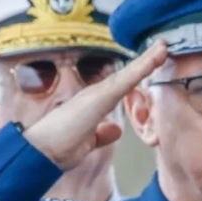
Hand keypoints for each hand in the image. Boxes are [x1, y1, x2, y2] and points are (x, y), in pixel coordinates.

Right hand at [21, 41, 167, 169]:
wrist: (38, 153)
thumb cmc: (57, 148)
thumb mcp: (86, 142)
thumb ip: (100, 134)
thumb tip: (114, 130)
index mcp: (94, 104)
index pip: (121, 87)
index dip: (137, 74)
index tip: (153, 62)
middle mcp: (95, 94)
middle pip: (126, 76)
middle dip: (145, 61)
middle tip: (162, 46)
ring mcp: (97, 95)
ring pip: (127, 75)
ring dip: (146, 61)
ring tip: (162, 47)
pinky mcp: (99, 98)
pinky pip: (125, 81)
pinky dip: (141, 68)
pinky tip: (155, 57)